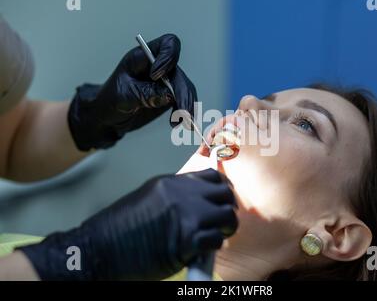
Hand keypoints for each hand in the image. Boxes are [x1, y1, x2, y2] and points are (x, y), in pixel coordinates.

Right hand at [19, 169, 236, 279]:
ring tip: (217, 235)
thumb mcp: (148, 197)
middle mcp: (182, 195)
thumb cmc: (119, 227)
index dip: (223, 188)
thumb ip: (176, 196)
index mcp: (171, 183)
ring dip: (226, 227)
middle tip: (223, 220)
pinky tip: (203, 249)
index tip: (224, 198)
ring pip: (227, 216)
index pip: (212, 177)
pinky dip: (214, 246)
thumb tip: (200, 202)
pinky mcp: (186, 240)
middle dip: (228, 207)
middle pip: (225, 194)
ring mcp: (186, 216)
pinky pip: (216, 240)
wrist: (100, 248)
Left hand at [68, 34, 196, 150]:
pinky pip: (184, 101)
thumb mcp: (124, 96)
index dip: (167, 57)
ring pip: (185, 88)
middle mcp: (158, 66)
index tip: (156, 76)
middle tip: (183, 113)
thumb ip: (145, 93)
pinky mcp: (170, 96)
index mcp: (143, 57)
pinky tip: (182, 123)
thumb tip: (169, 95)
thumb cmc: (110, 100)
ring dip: (187, 106)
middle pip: (178, 73)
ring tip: (185, 123)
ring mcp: (166, 82)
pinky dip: (186, 113)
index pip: (167, 45)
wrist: (107, 116)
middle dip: (182, 93)